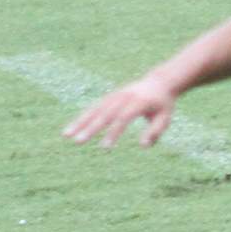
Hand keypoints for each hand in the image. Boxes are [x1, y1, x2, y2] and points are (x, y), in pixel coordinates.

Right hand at [63, 78, 180, 148]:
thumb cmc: (163, 105)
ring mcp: (114, 95)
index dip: (113, 133)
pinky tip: (71, 128)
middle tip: (78, 141)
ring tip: (66, 135)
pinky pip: (94, 107)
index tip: (105, 148)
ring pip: (94, 109)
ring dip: (79, 122)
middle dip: (90, 128)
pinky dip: (82, 117)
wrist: (159, 82)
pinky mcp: (109, 97)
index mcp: (138, 102)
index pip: (123, 118)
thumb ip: (155, 132)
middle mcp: (123, 97)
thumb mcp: (164, 118)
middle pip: (104, 114)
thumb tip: (143, 145)